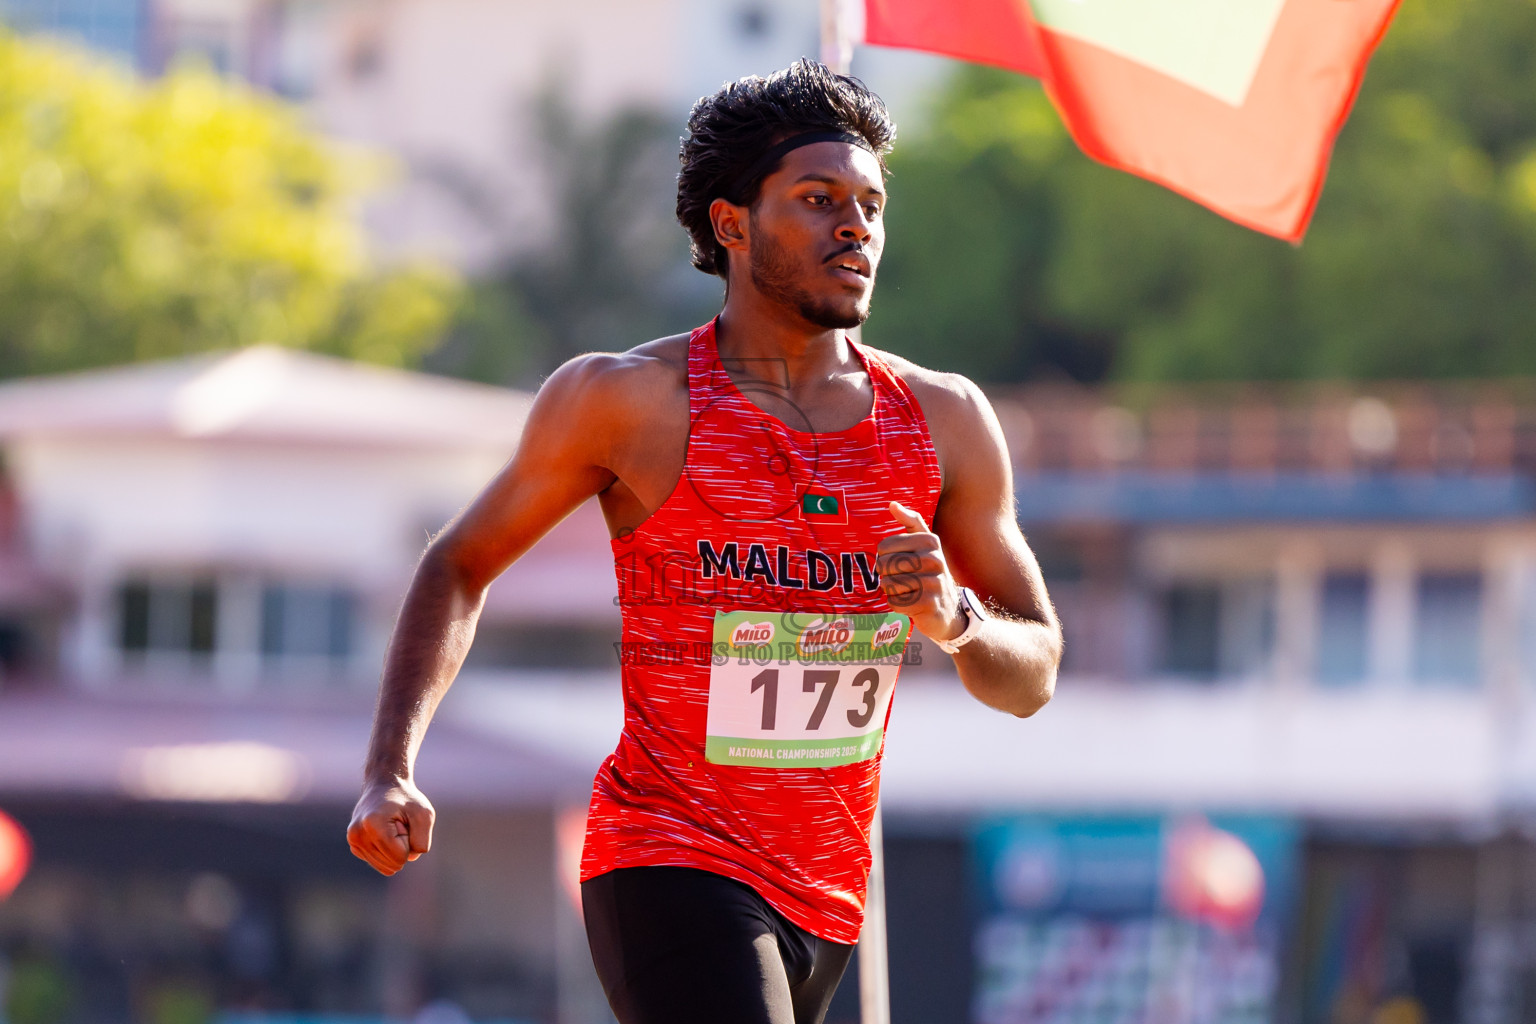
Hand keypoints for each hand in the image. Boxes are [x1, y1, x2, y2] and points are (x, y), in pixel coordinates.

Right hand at [347, 776, 434, 875]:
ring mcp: (353, 841)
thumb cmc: (407, 799)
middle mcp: (357, 834)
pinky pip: (379, 863)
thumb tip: (409, 859)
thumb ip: (422, 840)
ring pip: (386, 867)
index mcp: (373, 825)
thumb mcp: (424, 814)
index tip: (403, 820)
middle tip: (398, 823)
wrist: (385, 785)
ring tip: (391, 827)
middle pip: (393, 864)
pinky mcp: (354, 845)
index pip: (400, 857)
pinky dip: (387, 851)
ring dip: (395, 849)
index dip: (409, 840)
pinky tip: (384, 832)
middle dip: (402, 846)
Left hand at [877, 501, 965, 644]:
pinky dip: (898, 605)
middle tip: (903, 580)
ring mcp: (933, 582)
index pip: (884, 546)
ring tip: (908, 591)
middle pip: (884, 565)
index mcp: (930, 541)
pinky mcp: (929, 603)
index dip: (885, 557)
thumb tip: (892, 504)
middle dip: (887, 576)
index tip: (900, 562)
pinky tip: (913, 604)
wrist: (950, 609)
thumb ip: (910, 521)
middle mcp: (934, 559)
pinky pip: (895, 602)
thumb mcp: (925, 544)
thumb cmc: (930, 572)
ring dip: (892, 591)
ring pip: (888, 585)